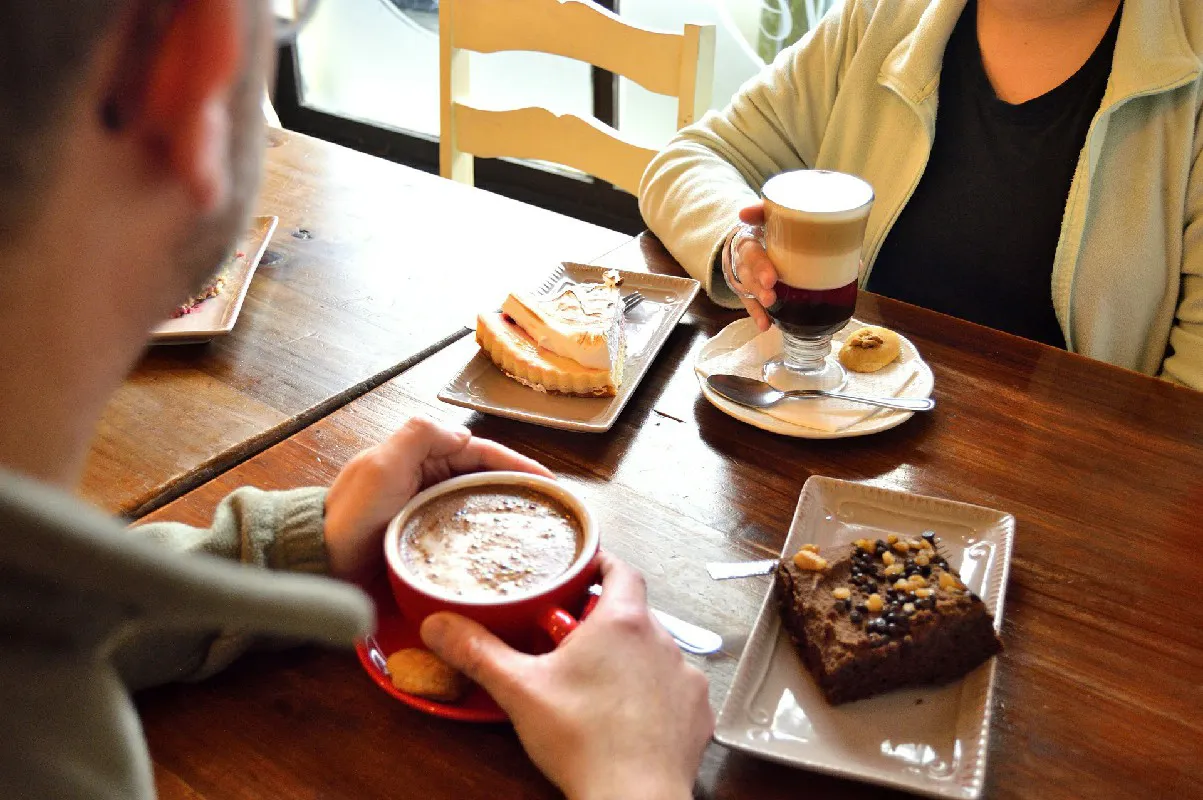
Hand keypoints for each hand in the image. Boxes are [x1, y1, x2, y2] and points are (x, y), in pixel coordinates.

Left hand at [323, 416, 552, 581]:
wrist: (322, 564)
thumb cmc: (350, 516)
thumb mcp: (382, 464)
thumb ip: (420, 434)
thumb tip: (463, 432)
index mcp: (421, 455)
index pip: (481, 452)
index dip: (517, 464)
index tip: (548, 481)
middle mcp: (428, 480)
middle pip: (487, 478)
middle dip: (521, 488)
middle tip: (553, 508)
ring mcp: (428, 511)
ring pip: (480, 506)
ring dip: (508, 513)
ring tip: (540, 529)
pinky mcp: (426, 541)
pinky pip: (467, 534)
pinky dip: (489, 538)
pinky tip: (506, 551)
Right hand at [421, 553, 712, 799]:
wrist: (633, 797)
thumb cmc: (584, 741)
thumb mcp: (520, 690)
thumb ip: (478, 652)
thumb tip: (440, 626)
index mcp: (622, 621)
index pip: (621, 570)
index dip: (602, 564)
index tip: (585, 569)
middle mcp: (662, 640)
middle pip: (633, 614)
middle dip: (604, 622)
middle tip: (571, 642)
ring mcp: (684, 676)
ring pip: (655, 652)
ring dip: (632, 659)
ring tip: (598, 684)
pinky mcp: (697, 712)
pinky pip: (675, 689)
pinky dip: (655, 695)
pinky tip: (630, 714)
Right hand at [722, 202, 777, 332]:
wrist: (749, 238)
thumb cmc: (765, 227)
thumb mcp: (764, 216)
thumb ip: (761, 211)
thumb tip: (744, 212)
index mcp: (746, 241)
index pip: (750, 252)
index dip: (759, 265)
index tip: (771, 279)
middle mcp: (742, 261)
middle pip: (747, 274)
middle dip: (758, 285)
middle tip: (771, 294)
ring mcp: (744, 277)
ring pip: (748, 290)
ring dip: (757, 301)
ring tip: (769, 311)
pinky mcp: (748, 290)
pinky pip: (750, 303)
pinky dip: (757, 314)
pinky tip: (765, 325)